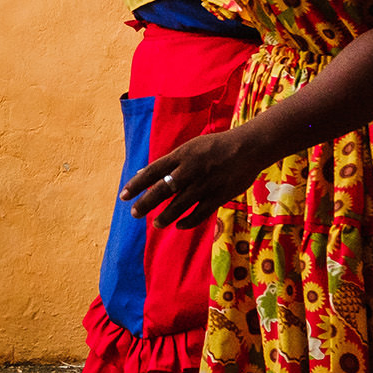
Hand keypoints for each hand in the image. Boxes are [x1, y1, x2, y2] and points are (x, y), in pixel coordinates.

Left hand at [121, 126, 265, 229]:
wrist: (248, 147)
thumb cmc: (215, 147)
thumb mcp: (190, 148)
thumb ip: (169, 163)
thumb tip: (143, 174)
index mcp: (181, 155)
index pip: (152, 171)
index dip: (136, 184)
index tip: (123, 196)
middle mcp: (190, 170)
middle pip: (162, 189)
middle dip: (146, 203)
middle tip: (134, 213)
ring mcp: (205, 183)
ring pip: (180, 204)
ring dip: (166, 216)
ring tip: (156, 223)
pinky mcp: (219, 195)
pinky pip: (200, 212)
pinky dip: (188, 221)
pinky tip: (179, 225)